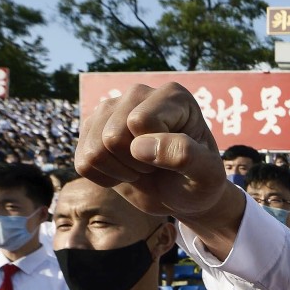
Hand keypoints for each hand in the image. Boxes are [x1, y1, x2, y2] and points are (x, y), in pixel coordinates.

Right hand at [74, 82, 239, 222]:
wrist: (182, 195)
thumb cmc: (200, 182)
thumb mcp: (207, 175)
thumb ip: (184, 155)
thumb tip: (138, 146)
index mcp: (172, 95)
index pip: (140, 122)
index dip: (155, 152)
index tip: (175, 159)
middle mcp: (137, 93)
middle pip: (113, 136)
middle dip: (137, 164)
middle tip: (158, 166)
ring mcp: (110, 109)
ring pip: (95, 150)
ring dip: (121, 172)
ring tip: (143, 168)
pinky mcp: (91, 129)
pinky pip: (82, 163)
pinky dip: (105, 178)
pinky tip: (125, 171)